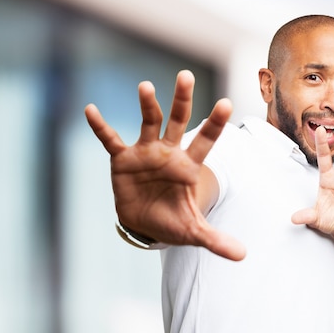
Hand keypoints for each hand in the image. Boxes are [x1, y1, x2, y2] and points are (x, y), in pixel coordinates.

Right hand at [85, 70, 245, 260]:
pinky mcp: (122, 159)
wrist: (144, 223)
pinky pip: (110, 140)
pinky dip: (100, 127)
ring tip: (145, 86)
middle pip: (178, 121)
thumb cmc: (172, 221)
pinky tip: (90, 110)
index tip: (227, 104)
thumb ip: (216, 240)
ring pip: (148, 122)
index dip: (215, 124)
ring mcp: (145, 153)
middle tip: (186, 76)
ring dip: (147, 105)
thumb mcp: (194, 231)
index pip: (206, 141)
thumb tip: (243, 256)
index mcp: (189, 166)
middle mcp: (169, 152)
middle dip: (182, 100)